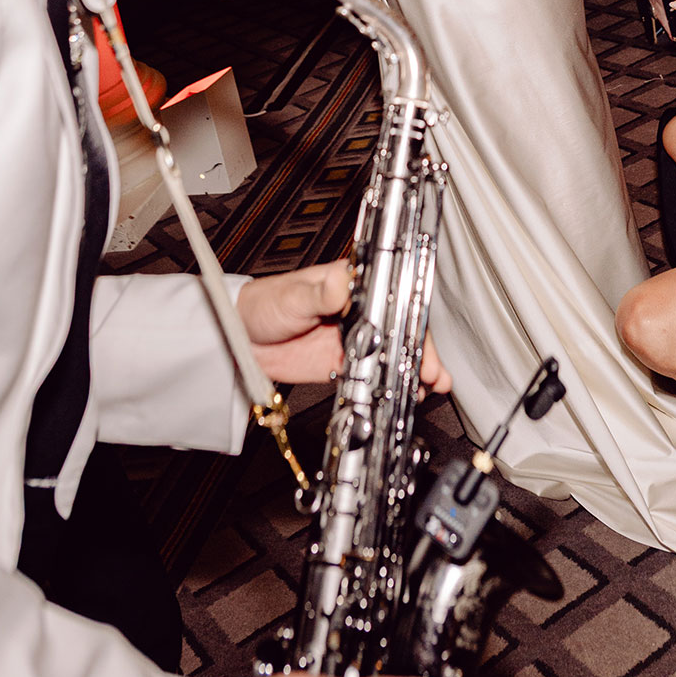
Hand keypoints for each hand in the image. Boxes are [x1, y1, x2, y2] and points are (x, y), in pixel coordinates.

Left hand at [237, 264, 452, 392]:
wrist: (242, 338)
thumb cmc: (266, 303)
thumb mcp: (295, 295)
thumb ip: (321, 292)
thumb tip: (342, 283)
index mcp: (352, 285)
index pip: (392, 299)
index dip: (411, 319)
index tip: (421, 338)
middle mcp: (358, 311)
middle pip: (399, 329)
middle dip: (420, 350)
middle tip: (434, 371)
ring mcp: (353, 338)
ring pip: (390, 353)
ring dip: (410, 369)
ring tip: (428, 386)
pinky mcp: (343, 363)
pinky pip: (370, 374)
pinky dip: (387, 383)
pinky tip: (400, 392)